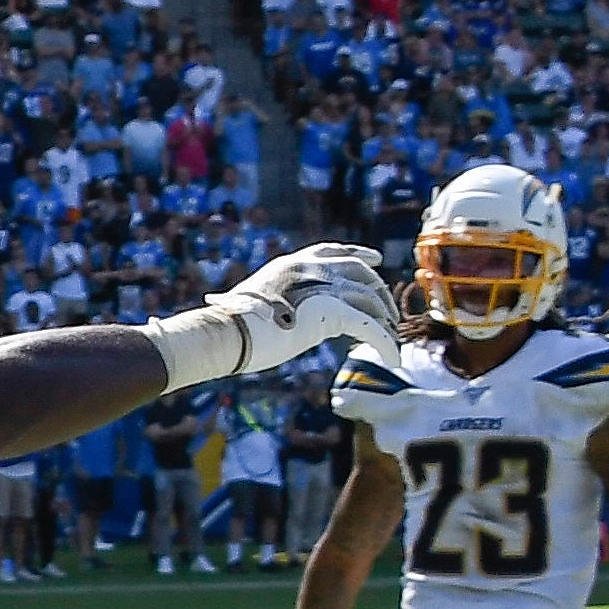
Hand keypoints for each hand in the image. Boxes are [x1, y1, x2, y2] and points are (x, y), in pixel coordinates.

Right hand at [210, 244, 402, 372]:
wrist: (227, 331)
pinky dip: (384, 342)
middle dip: (378, 289)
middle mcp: (312, 269)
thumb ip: (247, 300)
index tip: (374, 259)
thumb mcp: (238, 302)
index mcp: (291, 265)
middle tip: (389, 309)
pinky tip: (392, 357)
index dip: (356, 254)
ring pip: (370, 298)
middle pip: (359, 271)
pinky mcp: (333, 312)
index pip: (331, 252)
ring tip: (391, 337)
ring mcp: (324, 287)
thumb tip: (216, 302)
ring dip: (384, 318)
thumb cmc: (223, 324)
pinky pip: (370, 326)